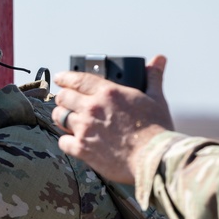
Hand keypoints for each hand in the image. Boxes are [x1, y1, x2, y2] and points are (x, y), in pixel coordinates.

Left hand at [52, 55, 173, 184]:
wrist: (154, 159)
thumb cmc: (157, 130)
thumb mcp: (156, 98)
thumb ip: (153, 77)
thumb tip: (159, 59)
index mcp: (108, 92)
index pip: (77, 79)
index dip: (65, 78)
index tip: (60, 78)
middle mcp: (92, 108)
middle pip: (63, 97)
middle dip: (63, 98)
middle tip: (65, 101)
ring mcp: (85, 128)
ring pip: (59, 117)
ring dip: (61, 117)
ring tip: (66, 119)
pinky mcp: (82, 149)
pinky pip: (63, 142)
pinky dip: (66, 141)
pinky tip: (73, 141)